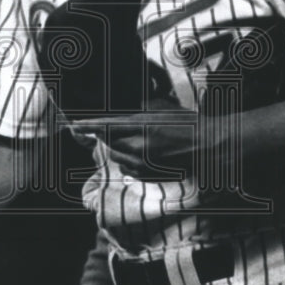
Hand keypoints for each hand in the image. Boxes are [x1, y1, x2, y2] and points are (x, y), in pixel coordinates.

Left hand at [70, 100, 201, 180]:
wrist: (209, 147)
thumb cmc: (189, 124)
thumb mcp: (165, 108)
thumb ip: (143, 108)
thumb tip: (128, 109)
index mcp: (144, 126)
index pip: (108, 126)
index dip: (90, 126)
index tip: (75, 124)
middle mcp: (141, 147)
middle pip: (111, 144)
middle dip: (109, 137)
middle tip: (116, 131)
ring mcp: (145, 164)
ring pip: (118, 158)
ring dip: (119, 150)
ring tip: (134, 142)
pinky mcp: (150, 175)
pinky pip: (129, 169)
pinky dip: (129, 162)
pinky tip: (142, 154)